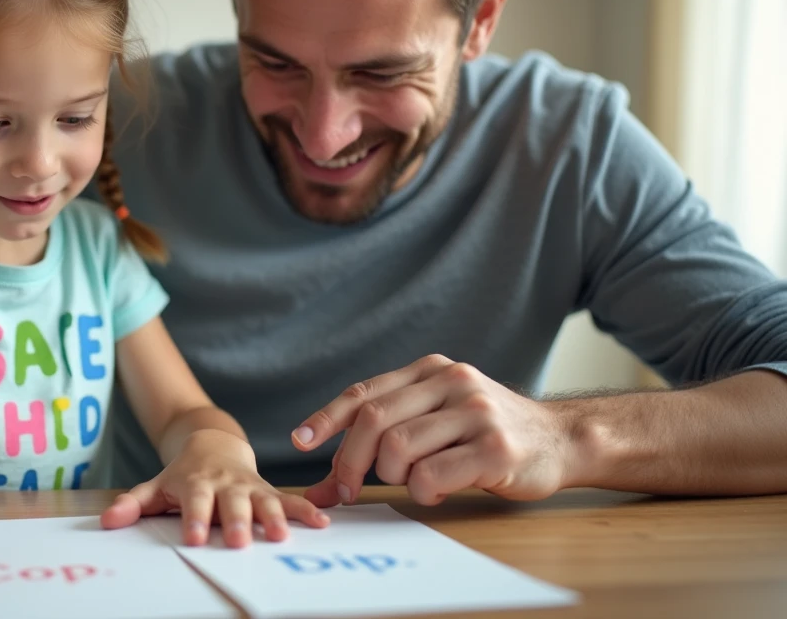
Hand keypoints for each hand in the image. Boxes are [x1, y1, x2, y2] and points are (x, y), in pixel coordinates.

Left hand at [100, 429, 329, 546]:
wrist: (213, 443)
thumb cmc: (183, 474)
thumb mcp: (155, 485)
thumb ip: (133, 504)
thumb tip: (107, 522)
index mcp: (196, 482)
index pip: (194, 500)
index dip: (194, 518)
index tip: (195, 538)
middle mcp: (225, 483)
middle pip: (231, 502)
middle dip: (236, 521)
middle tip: (239, 541)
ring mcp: (249, 486)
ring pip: (263, 500)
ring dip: (274, 516)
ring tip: (281, 535)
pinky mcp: (268, 490)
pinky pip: (288, 499)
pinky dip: (305, 510)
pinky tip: (321, 523)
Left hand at [294, 355, 572, 506]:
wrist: (560, 439)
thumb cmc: (485, 434)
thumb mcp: (437, 417)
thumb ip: (386, 436)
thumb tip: (324, 486)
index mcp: (431, 369)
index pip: (365, 392)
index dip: (327, 418)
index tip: (300, 442)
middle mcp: (451, 382)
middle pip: (375, 420)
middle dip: (350, 461)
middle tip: (346, 489)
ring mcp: (475, 412)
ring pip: (399, 449)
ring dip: (394, 477)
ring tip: (414, 481)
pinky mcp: (495, 448)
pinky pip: (432, 475)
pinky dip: (423, 490)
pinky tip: (439, 489)